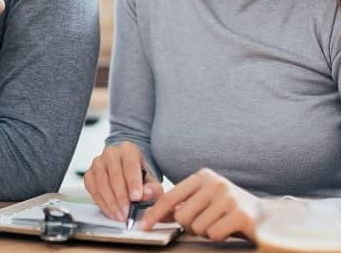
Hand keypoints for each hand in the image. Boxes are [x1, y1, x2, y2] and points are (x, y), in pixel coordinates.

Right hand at [84, 141, 163, 221]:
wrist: (126, 172)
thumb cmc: (139, 175)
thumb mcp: (151, 181)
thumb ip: (152, 188)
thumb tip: (145, 194)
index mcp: (128, 149)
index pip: (130, 164)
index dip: (133, 182)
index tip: (136, 197)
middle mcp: (111, 153)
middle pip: (115, 174)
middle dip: (121, 196)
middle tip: (127, 212)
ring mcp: (98, 162)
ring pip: (102, 182)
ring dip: (111, 202)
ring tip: (120, 215)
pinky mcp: (89, 174)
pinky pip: (93, 189)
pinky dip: (102, 203)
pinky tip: (111, 211)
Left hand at [142, 168, 257, 241]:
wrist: (268, 217)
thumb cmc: (230, 209)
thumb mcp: (204, 200)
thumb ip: (182, 204)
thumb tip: (155, 215)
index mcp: (202, 176)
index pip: (171, 196)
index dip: (155, 213)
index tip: (144, 226)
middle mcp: (214, 182)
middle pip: (182, 216)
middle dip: (190, 226)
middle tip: (205, 223)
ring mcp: (228, 197)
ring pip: (197, 227)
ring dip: (206, 232)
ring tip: (219, 224)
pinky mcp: (240, 214)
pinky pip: (214, 234)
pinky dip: (219, 236)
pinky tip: (229, 229)